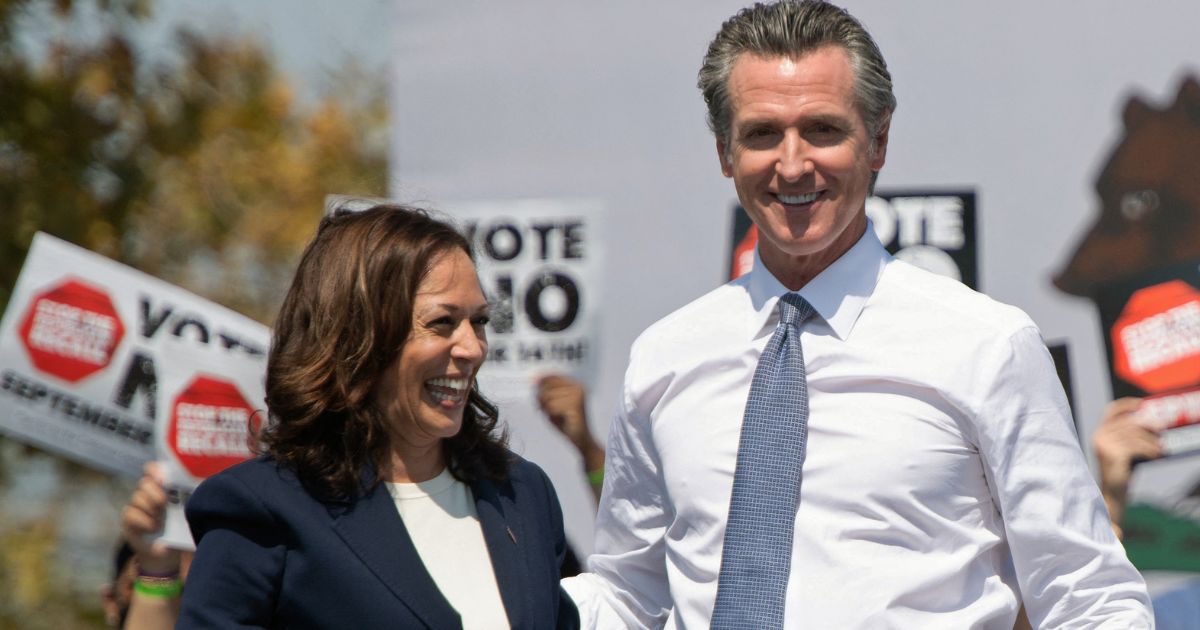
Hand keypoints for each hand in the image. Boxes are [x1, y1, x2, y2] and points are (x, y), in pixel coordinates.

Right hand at [119, 461, 180, 574]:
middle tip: (164, 504)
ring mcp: (136, 506)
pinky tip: (153, 528)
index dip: (155, 469)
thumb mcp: (188, 512)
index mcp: (162, 488)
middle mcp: (147, 494)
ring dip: (151, 509)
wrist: (167, 553)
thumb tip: (202, 488)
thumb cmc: (180, 529)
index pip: (153, 469)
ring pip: (137, 497)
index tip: (163, 477)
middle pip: (144, 483)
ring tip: (161, 521)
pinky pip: (131, 513)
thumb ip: (191, 499)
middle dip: (155, 492)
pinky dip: (144, 521)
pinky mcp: (128, 520)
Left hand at [536, 374, 591, 451]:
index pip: (552, 376)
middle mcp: (578, 387)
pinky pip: (552, 407)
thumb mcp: (553, 404)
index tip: (534, 389)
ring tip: (552, 415)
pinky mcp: (575, 406)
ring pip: (548, 397)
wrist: (581, 440)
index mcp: (575, 384)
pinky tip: (558, 419)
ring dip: (546, 408)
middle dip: (541, 399)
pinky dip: (551, 414)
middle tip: (543, 409)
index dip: (540, 382)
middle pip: (548, 386)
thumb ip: (545, 391)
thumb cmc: (566, 422)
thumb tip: (534, 380)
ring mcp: (578, 396)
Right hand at [1092, 397, 1161, 529]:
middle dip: (1148, 426)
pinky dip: (1150, 451)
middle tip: (1162, 430)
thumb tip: (1152, 423)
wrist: (1112, 494)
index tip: (1142, 404)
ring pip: (1135, 436)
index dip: (1126, 404)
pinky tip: (1156, 456)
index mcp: (1099, 432)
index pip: (1111, 411)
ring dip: (1152, 442)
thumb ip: (1129, 436)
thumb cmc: (1120, 471)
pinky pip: (1137, 447)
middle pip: (1129, 423)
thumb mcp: (1122, 449)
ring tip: (1162, 449)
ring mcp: (1104, 445)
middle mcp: (1099, 436)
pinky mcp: (1113, 454)